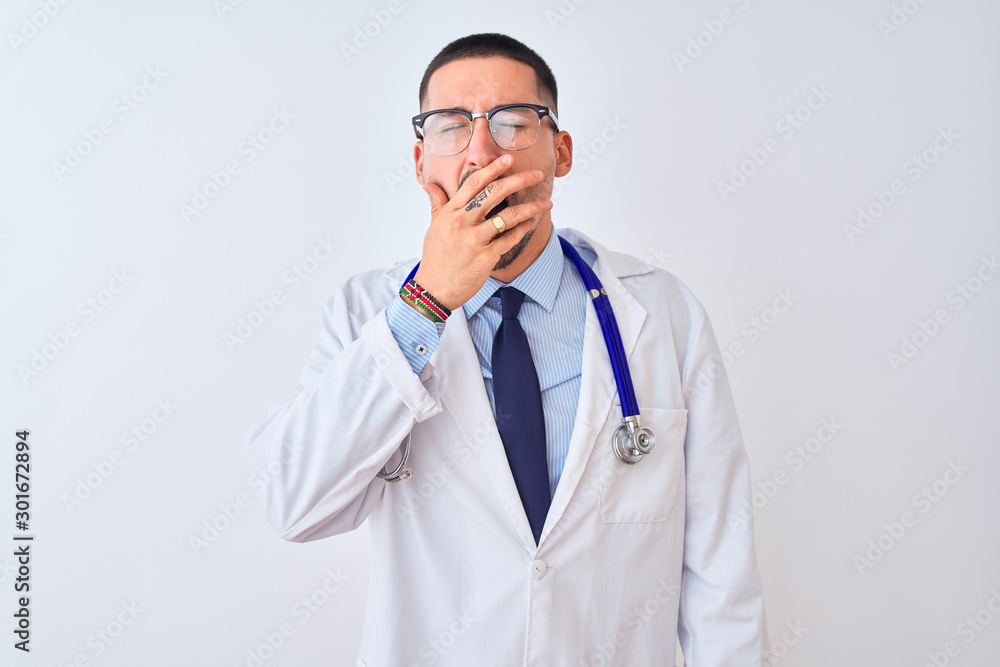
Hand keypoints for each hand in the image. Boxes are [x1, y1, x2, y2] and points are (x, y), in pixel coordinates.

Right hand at [413, 155, 551, 311]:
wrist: (433, 290)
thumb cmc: (435, 259)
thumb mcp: (433, 228)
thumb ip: (437, 204)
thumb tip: (430, 184)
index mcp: (450, 212)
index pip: (474, 183)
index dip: (493, 168)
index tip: (508, 159)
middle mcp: (462, 222)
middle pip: (495, 193)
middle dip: (520, 180)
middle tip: (536, 175)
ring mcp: (475, 240)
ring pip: (509, 216)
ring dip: (532, 207)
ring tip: (547, 203)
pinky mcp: (486, 257)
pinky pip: (510, 239)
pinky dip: (524, 229)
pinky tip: (533, 222)